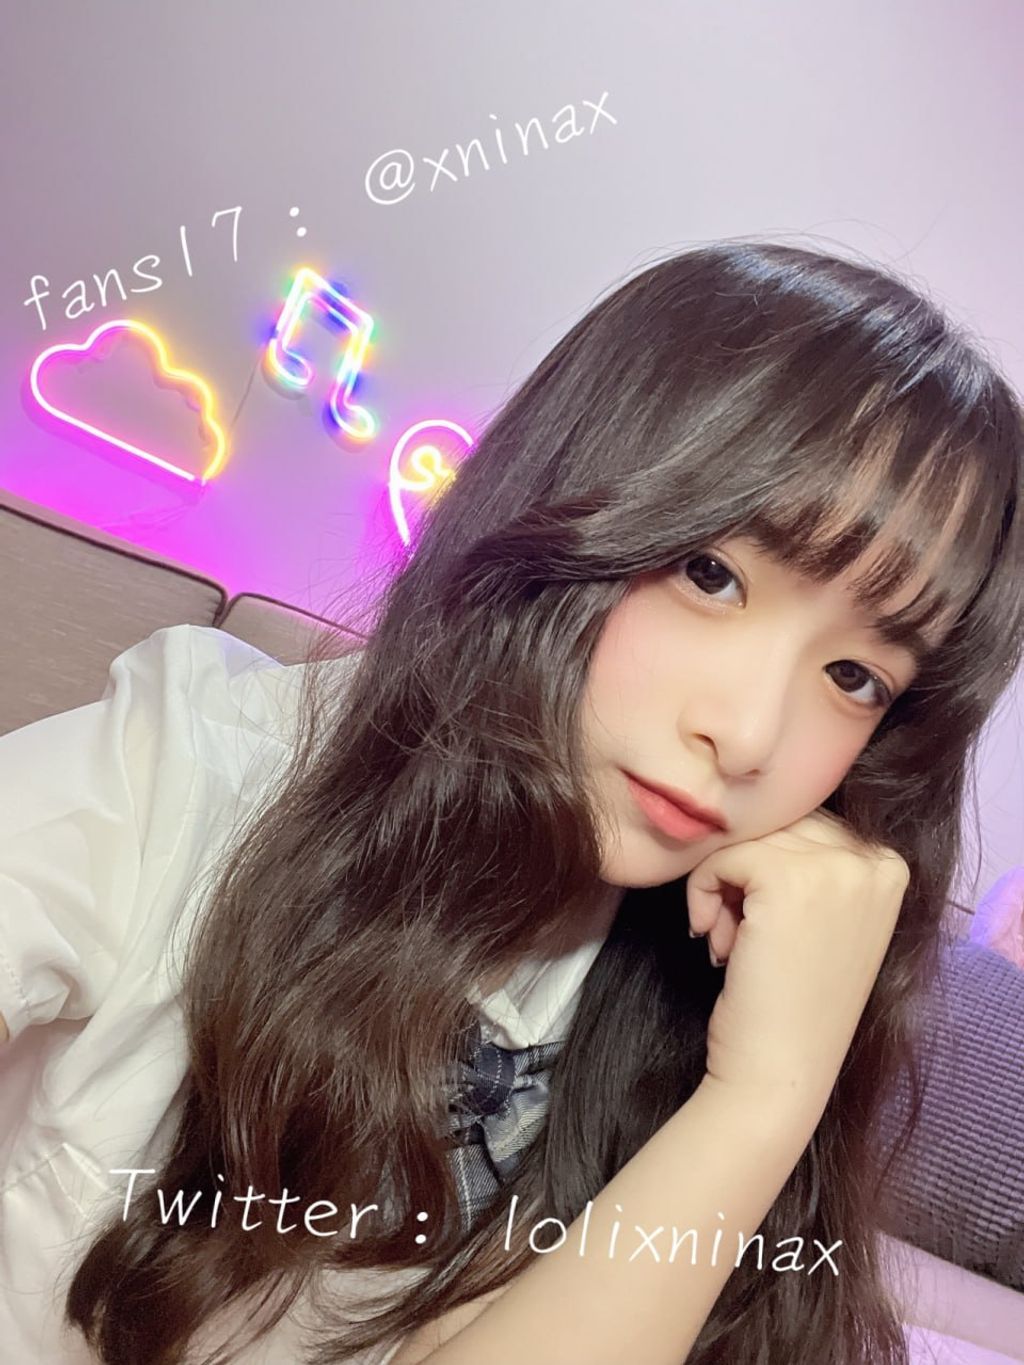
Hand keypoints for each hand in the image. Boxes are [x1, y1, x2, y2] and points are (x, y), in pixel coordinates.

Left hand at [686, 807, 908, 1115]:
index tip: (762, 926)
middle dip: (745, 875)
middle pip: (778, 825)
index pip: (807, 825)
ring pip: (747, 839)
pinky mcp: (787, 878)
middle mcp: (874, 859)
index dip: (768, 869)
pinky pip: (722, 856)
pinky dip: (702, 892)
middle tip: (736, 935)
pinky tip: (713, 941)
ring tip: (729, 942)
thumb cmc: (795, 1004)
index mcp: (890, 866)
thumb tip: (758, 815)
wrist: (781, 1073)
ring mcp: (836, 866)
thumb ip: (813, 865)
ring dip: (721, 887)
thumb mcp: (826, 920)